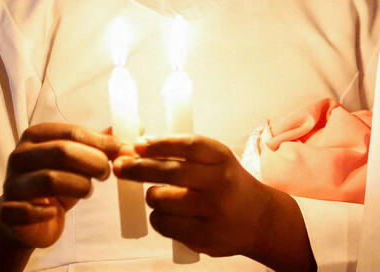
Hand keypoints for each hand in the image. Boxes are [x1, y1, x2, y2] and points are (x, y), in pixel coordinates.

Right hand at [0, 123, 120, 271]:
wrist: (27, 221)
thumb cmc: (56, 183)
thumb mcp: (78, 161)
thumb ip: (100, 146)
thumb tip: (131, 133)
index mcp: (36, 136)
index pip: (72, 132)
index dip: (101, 142)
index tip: (121, 151)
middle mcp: (19, 156)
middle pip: (62, 152)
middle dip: (92, 162)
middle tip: (106, 173)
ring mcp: (11, 183)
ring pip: (49, 179)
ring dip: (78, 186)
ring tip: (88, 190)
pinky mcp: (7, 212)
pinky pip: (27, 210)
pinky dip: (46, 212)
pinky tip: (54, 211)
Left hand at [113, 134, 315, 271]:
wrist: (259, 219)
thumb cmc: (228, 183)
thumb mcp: (216, 160)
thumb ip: (183, 153)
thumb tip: (137, 148)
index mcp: (222, 158)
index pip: (188, 146)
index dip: (160, 144)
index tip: (137, 145)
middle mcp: (220, 183)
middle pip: (171, 172)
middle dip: (139, 168)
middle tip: (120, 166)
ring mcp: (212, 212)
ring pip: (162, 200)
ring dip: (152, 196)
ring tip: (157, 195)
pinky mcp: (204, 237)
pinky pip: (165, 225)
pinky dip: (158, 218)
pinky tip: (166, 214)